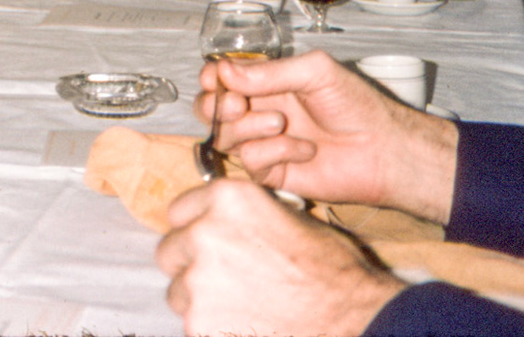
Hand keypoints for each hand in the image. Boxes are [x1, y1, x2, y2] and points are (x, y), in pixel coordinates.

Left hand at [156, 180, 405, 335]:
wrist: (354, 317)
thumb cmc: (331, 268)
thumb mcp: (290, 217)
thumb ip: (244, 215)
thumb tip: (221, 219)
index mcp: (228, 198)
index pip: (178, 211)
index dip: (193, 227)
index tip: (203, 241)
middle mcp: (205, 232)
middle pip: (170, 251)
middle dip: (189, 264)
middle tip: (221, 279)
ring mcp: (199, 280)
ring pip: (178, 291)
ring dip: (199, 300)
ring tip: (240, 306)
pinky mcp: (199, 322)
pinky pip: (192, 324)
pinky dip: (212, 327)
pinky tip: (245, 325)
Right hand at [204, 51, 459, 222]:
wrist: (384, 151)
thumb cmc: (358, 106)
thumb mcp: (316, 72)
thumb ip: (270, 72)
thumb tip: (224, 71)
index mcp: (268, 84)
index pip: (223, 79)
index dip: (213, 79)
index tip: (215, 79)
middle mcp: (260, 112)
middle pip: (211, 111)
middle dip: (217, 107)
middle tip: (238, 105)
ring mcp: (264, 144)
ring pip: (225, 137)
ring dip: (248, 128)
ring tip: (281, 123)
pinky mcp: (272, 174)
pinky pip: (251, 162)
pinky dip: (275, 152)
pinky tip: (304, 150)